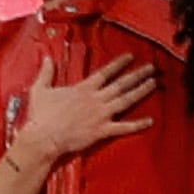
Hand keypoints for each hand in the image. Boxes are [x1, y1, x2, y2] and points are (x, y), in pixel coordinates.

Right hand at [3, 67, 150, 170]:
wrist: (44, 137)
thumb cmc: (40, 115)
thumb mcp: (40, 89)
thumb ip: (46, 73)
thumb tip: (47, 58)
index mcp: (83, 88)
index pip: (106, 72)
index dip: (120, 64)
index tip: (132, 56)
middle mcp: (96, 99)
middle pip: (121, 84)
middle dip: (138, 75)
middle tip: (152, 68)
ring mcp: (101, 115)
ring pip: (126, 101)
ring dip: (141, 91)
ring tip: (154, 83)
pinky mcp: (102, 130)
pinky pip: (124, 127)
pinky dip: (138, 124)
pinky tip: (150, 121)